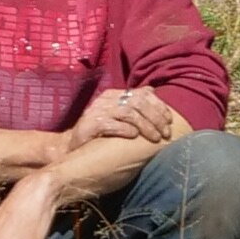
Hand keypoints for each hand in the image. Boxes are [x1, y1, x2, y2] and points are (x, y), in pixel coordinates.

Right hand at [66, 88, 183, 148]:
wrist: (70, 148)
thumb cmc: (99, 134)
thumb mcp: (117, 116)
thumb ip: (133, 104)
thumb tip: (152, 90)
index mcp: (114, 95)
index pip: (142, 94)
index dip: (159, 106)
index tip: (169, 121)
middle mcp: (106, 99)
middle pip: (138, 102)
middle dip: (155, 117)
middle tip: (165, 133)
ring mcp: (97, 111)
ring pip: (129, 113)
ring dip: (145, 125)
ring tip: (155, 138)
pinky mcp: (90, 124)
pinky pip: (112, 124)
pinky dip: (125, 130)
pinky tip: (134, 137)